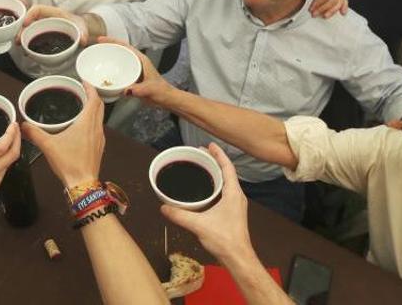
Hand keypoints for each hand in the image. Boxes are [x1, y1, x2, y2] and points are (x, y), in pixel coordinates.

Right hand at [0, 123, 20, 217]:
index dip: (10, 135)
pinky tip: (2, 152)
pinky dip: (7, 158)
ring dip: (13, 148)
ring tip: (10, 137)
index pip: (2, 147)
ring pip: (11, 161)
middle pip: (13, 153)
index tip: (12, 125)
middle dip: (17, 138)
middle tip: (14, 128)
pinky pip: (6, 168)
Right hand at [20, 4, 88, 45]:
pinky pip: (33, 38)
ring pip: (30, 30)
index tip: (25, 24)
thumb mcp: (81, 27)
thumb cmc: (79, 25)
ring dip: (23, 38)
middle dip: (22, 30)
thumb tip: (83, 40)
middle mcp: (46, 19)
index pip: (38, 9)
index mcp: (54, 13)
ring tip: (20, 46)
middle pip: (30, 21)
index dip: (29, 15)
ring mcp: (44, 28)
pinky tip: (26, 52)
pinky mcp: (43, 36)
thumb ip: (83, 33)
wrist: (81, 31)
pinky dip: (28, 44)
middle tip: (18, 40)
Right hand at [22, 81, 104, 187]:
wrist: (83, 184)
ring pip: (100, 117)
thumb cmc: (69, 163)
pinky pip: (98, 128)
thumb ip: (34, 133)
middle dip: (92, 96)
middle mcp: (97, 128)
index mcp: (87, 123)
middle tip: (81, 91)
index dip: (90, 88)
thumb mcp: (48, 146)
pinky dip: (92, 121)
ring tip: (81, 106)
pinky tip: (82, 127)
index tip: (83, 82)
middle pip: (99, 106)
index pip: (94, 99)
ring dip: (93, 109)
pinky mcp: (99, 147)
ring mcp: (100, 138)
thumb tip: (23, 125)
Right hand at [97, 36, 173, 105]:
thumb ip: (138, 90)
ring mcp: (134, 70)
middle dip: (108, 47)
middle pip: (120, 50)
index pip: (125, 46)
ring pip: (119, 60)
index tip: (102, 39)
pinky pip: (119, 71)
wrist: (166, 99)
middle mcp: (137, 63)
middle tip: (96, 46)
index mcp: (141, 60)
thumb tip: (126, 90)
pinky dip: (111, 70)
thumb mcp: (150, 89)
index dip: (113, 41)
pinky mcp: (132, 78)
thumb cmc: (162, 91)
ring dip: (109, 58)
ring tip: (97, 58)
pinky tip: (105, 75)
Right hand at [160, 143, 253, 261]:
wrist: (238, 258)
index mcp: (233, 193)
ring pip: (226, 182)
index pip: (227, 167)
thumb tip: (163, 207)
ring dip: (215, 173)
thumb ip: (180, 215)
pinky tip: (204, 190)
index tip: (209, 145)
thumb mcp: (199, 225)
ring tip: (201, 168)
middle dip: (214, 161)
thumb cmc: (224, 240)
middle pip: (226, 172)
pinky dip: (214, 185)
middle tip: (200, 154)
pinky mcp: (232, 212)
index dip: (219, 154)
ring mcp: (235, 204)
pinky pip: (224, 192)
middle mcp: (236, 196)